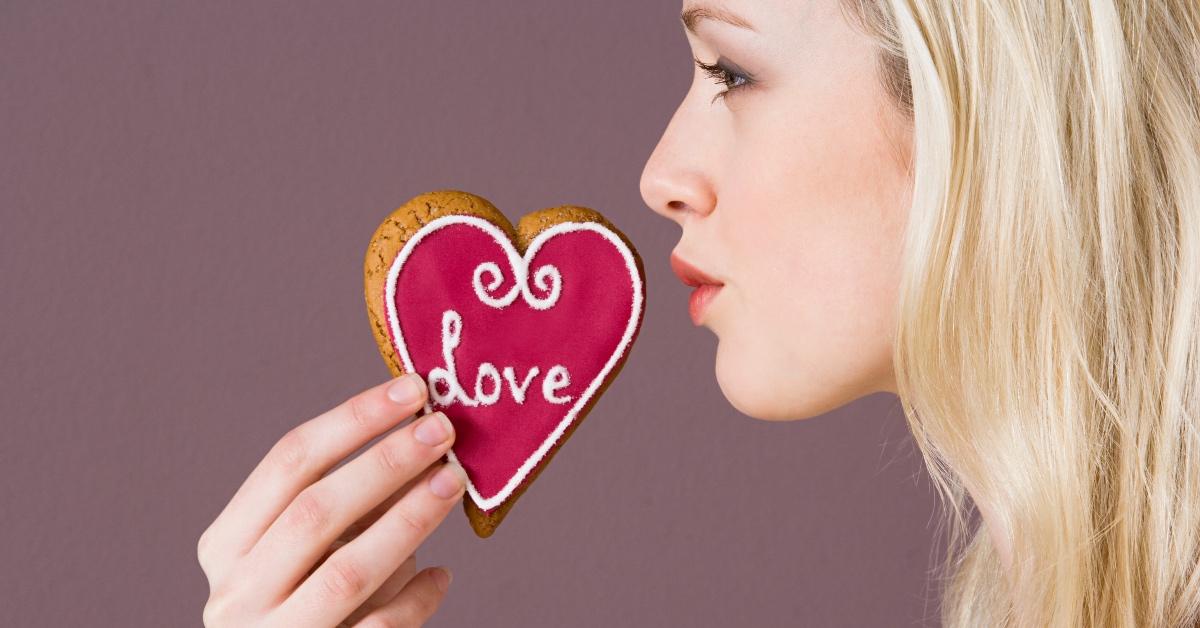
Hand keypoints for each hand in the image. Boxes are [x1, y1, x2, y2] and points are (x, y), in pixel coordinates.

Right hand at [197, 373, 467, 626]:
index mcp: (226, 545)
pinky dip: (415, 598)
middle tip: (442, 430)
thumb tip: (421, 433)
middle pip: (315, 511)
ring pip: (346, 571)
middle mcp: (236, 593)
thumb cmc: (305, 603)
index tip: (412, 389)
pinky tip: (441, 574)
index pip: (288, 463)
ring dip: (408, 518)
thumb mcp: (311, 549)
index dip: (353, 420)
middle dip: (385, 462)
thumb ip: (353, 503)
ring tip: (453, 482)